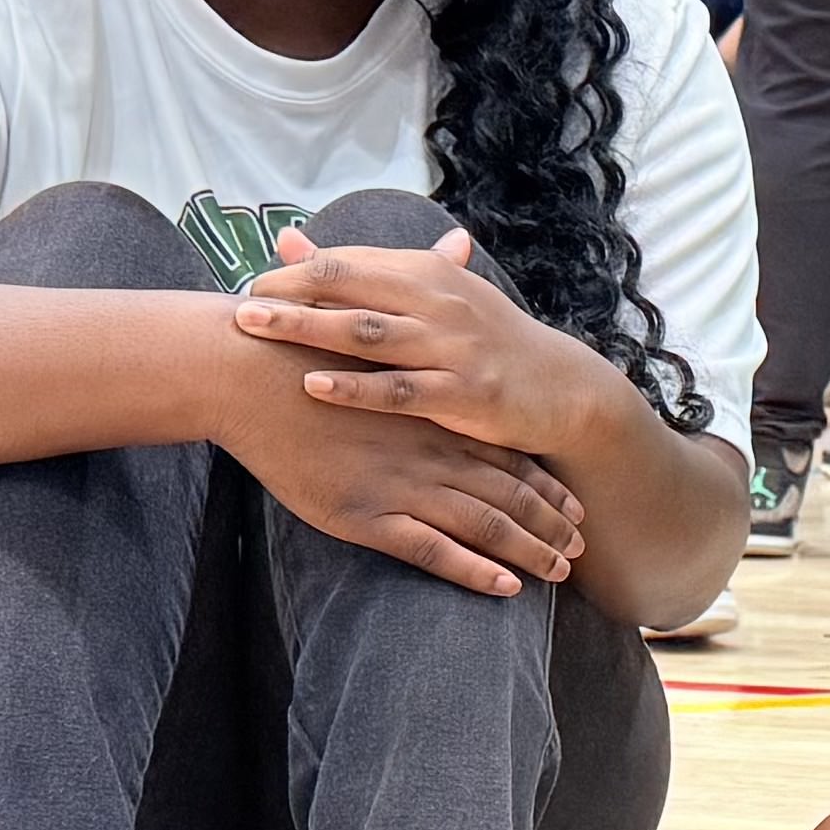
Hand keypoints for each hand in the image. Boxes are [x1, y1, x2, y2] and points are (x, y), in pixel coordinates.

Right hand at [214, 340, 588, 596]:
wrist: (247, 374)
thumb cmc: (304, 351)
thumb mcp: (375, 331)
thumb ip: (423, 311)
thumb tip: (459, 241)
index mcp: (436, 412)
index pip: (509, 453)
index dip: (546, 483)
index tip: (577, 505)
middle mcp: (433, 449)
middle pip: (511, 493)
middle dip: (551, 524)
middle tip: (581, 548)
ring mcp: (404, 483)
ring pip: (486, 524)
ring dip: (529, 552)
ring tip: (559, 574)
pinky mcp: (368, 514)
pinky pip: (435, 550)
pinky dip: (475, 570)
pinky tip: (506, 588)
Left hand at [231, 224, 615, 462]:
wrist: (560, 387)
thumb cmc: (484, 340)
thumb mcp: (432, 294)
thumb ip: (360, 270)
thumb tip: (287, 239)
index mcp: (429, 272)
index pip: (351, 262)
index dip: (297, 271)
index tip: (251, 285)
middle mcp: (439, 302)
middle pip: (351, 288)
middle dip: (291, 292)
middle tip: (241, 303)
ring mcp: (453, 347)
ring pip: (367, 333)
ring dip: (308, 329)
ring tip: (258, 329)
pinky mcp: (464, 394)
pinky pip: (399, 390)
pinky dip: (355, 388)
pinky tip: (313, 386)